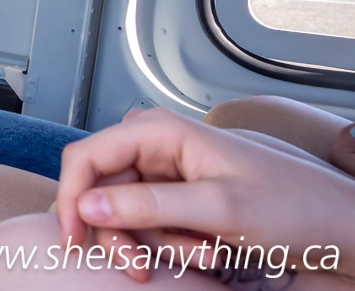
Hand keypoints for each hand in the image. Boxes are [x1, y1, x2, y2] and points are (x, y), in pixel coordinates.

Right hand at [56, 108, 354, 281]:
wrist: (335, 224)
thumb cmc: (292, 204)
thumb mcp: (219, 209)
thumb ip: (149, 206)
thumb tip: (87, 206)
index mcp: (158, 131)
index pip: (86, 158)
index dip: (71, 199)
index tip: (75, 240)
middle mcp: (155, 146)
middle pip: (99, 190)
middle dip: (122, 233)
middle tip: (141, 267)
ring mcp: (165, 172)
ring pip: (122, 213)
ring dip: (153, 244)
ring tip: (201, 257)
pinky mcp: (176, 197)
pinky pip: (148, 224)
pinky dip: (169, 246)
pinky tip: (205, 253)